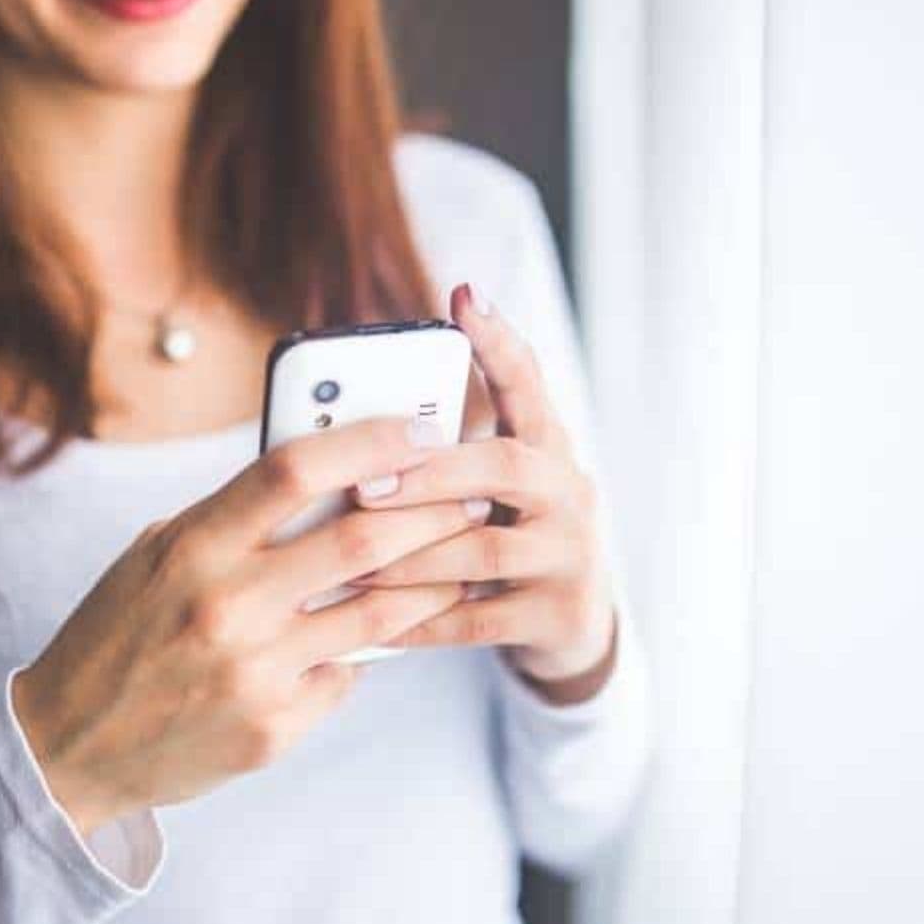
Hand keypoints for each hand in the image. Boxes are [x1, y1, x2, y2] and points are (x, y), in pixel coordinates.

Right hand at [11, 414, 480, 837]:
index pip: (294, 470)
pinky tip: (379, 635)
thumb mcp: (157, 554)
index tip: (419, 427)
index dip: (368, 440)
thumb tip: (330, 473)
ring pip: (379, 614)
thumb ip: (235, 517)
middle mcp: (226, 605)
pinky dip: (366, 651)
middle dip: (433, 509)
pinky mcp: (274, 727)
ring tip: (463, 557)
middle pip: (361, 539)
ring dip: (432, 580)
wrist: (69, 748)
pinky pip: (348, 674)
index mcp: (192, 546)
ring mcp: (254, 671)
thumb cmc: (120, 633)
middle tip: (472, 493)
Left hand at [347, 281, 618, 700]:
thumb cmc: (506, 540)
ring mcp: (571, 554)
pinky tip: (376, 624)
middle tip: (364, 484)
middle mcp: (569, 492)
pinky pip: (480, 619)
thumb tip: (350, 425)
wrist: (572, 627)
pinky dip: (424, 620)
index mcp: (546, 449)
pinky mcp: (560, 613)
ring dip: (414, 555)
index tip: (464, 297)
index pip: (528, 384)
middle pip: (506, 465)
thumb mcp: (491, 491)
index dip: (499, 342)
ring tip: (353, 562)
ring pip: (487, 549)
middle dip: (431, 473)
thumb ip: (445, 457)